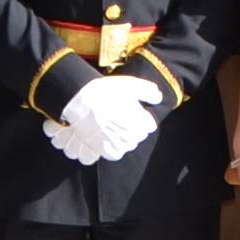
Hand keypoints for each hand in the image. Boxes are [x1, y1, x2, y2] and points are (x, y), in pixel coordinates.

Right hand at [43, 72, 163, 166]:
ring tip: (112, 127)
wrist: (81, 101)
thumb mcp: (130, 86)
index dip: (141, 118)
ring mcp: (119, 145)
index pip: (149, 126)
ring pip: (128, 145)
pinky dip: (114, 147)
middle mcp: (133, 136)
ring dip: (123, 138)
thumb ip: (148, 92)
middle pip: (139, 135)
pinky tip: (108, 137)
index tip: (131, 112)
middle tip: (119, 118)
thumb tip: (158, 97)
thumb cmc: (106, 92)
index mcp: (142, 122)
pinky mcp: (106, 151)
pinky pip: (116, 154)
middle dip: (133, 128)